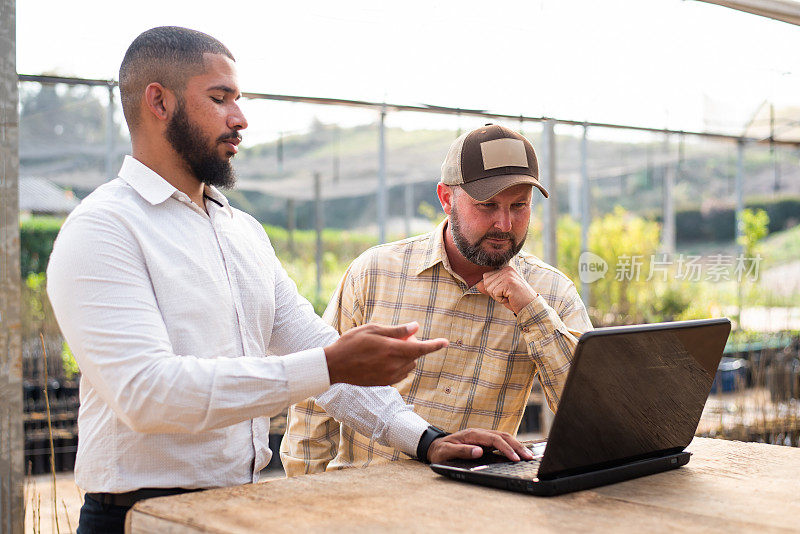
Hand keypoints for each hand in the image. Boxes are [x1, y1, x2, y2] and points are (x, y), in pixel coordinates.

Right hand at [325, 322, 447, 385]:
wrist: (334, 365)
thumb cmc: (351, 343)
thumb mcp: (373, 330)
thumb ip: (397, 330)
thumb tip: (416, 327)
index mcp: (392, 350)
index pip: (420, 348)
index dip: (434, 345)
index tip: (445, 342)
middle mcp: (393, 365)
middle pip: (414, 356)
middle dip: (412, 346)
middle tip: (399, 337)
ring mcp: (389, 376)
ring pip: (408, 366)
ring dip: (406, 357)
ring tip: (388, 348)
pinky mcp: (384, 383)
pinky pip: (400, 374)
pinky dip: (399, 366)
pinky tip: (384, 359)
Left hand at [427, 428, 533, 463]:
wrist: (435, 447)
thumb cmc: (441, 450)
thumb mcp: (447, 452)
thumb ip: (462, 451)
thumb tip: (479, 451)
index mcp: (472, 434)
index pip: (494, 439)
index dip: (506, 448)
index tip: (515, 458)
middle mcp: (480, 433)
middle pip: (503, 436)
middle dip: (517, 446)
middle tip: (529, 457)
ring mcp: (483, 437)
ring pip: (504, 438)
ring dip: (516, 445)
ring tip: (528, 456)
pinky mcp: (484, 442)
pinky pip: (500, 442)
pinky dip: (511, 446)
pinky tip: (518, 453)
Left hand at [475, 266, 537, 314]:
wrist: (530, 306)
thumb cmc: (516, 300)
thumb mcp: (501, 293)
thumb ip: (490, 288)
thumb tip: (478, 285)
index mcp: (505, 269)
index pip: (486, 277)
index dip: (492, 288)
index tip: (504, 292)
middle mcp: (507, 270)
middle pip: (486, 282)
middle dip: (494, 293)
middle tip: (507, 295)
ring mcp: (508, 275)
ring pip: (489, 288)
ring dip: (498, 297)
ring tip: (509, 296)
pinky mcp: (509, 282)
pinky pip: (495, 293)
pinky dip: (501, 300)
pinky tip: (510, 298)